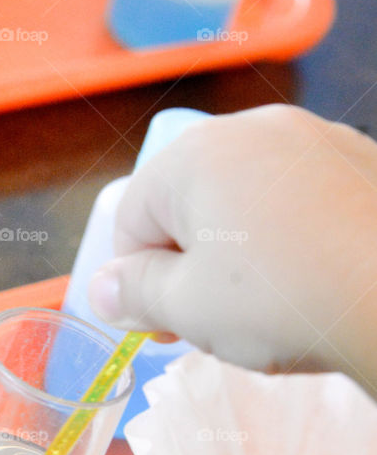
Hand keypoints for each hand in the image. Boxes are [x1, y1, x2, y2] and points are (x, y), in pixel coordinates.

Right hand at [87, 106, 376, 391]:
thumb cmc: (287, 301)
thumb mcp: (188, 310)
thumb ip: (135, 294)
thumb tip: (104, 290)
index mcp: (195, 155)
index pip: (132, 219)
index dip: (136, 281)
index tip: (162, 326)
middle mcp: (253, 128)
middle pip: (191, 202)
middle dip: (192, 262)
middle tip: (216, 320)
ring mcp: (316, 138)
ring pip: (251, 200)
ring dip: (244, 249)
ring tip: (273, 304)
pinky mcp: (363, 160)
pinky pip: (304, 199)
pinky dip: (297, 236)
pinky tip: (317, 280)